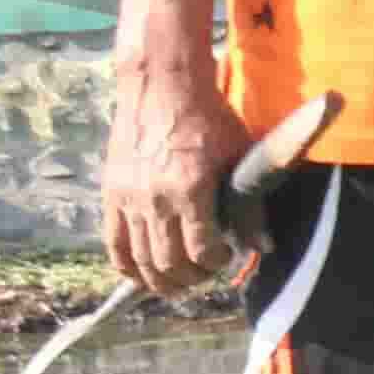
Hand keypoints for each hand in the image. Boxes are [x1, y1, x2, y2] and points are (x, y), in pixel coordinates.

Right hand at [99, 47, 247, 296]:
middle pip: (168, 262)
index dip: (216, 263)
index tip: (225, 257)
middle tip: (203, 276)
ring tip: (175, 285)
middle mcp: (155, 199)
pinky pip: (112, 242)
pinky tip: (139, 276)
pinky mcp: (110, 193)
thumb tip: (262, 247)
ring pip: (140, 258)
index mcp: (191, 190)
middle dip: (189, 278)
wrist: (162, 87)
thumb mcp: (238, 157)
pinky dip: (125, 265)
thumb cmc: (209, 119)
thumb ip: (249, 206)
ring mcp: (129, 198)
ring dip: (159, 280)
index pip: (201, 250)